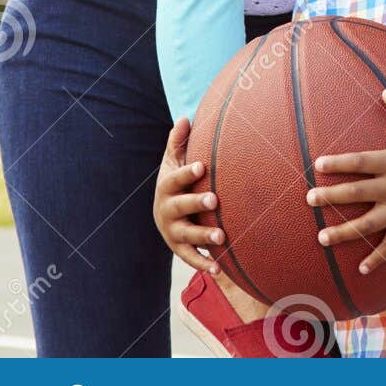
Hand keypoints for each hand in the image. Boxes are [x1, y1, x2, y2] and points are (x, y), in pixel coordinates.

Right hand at [153, 116, 223, 274]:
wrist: (163, 213)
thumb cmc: (175, 181)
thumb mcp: (172, 160)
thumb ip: (178, 141)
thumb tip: (185, 117)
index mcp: (167, 186)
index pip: (176, 178)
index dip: (187, 172)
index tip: (203, 165)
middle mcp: (167, 210)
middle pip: (181, 207)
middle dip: (196, 202)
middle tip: (215, 199)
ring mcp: (172, 231)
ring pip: (187, 234)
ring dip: (203, 235)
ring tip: (222, 236)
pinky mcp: (179, 248)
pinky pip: (190, 257)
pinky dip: (203, 263)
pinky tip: (218, 268)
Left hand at [305, 89, 385, 273]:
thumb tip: (385, 91)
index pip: (359, 161)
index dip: (337, 163)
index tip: (317, 165)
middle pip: (355, 193)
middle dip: (329, 196)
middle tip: (308, 200)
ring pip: (366, 224)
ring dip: (342, 232)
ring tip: (321, 237)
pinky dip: (376, 259)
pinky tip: (361, 270)